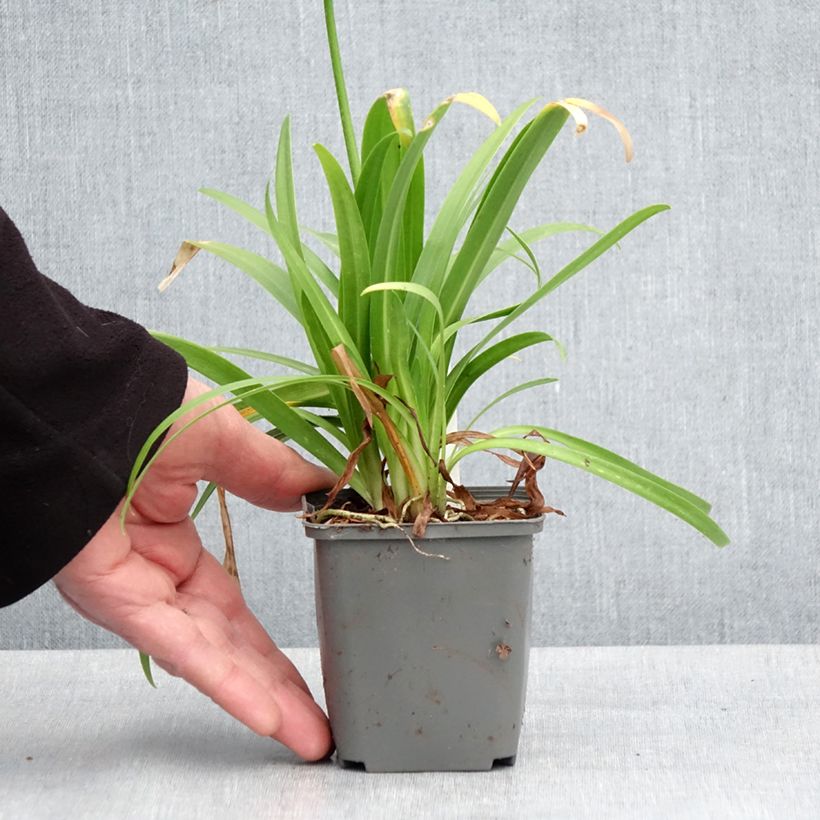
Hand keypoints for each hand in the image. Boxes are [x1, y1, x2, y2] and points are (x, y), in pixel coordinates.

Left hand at [54, 378, 335, 760]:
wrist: (82, 399)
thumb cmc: (140, 406)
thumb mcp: (222, 440)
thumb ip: (269, 473)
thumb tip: (315, 491)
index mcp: (172, 538)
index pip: (230, 607)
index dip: (271, 639)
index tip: (313, 656)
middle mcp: (153, 575)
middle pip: (226, 644)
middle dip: (275, 683)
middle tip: (319, 720)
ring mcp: (135, 590)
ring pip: (207, 656)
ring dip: (260, 698)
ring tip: (309, 734)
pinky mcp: (116, 597)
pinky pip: (178, 646)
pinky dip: (225, 679)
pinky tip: (266, 711)